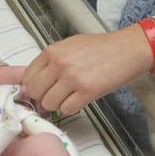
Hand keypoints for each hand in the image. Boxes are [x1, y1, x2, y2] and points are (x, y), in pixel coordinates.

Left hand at [22, 26, 152, 114]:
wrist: (126, 49)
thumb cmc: (100, 47)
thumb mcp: (69, 46)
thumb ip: (50, 61)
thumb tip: (32, 82)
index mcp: (53, 51)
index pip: (27, 77)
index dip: (33, 87)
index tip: (40, 90)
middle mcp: (59, 64)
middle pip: (35, 92)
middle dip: (43, 97)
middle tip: (55, 96)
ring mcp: (73, 78)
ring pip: (49, 104)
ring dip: (57, 104)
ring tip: (69, 96)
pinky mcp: (87, 91)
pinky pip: (66, 109)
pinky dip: (71, 108)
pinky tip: (79, 99)